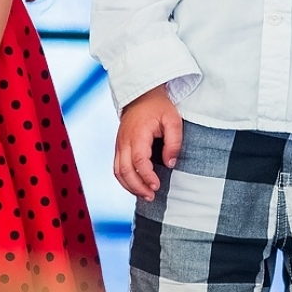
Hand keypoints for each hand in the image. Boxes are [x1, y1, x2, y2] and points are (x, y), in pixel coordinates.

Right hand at [114, 85, 181, 201]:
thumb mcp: (173, 119)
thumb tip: (170, 163)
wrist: (141, 95)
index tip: (157, 186)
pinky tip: (137, 186)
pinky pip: (117, 168)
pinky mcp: (119, 147)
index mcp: (137, 134)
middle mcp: (124, 141)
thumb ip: (174, 142)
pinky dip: (125, 180)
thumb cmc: (158, 107)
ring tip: (145, 195)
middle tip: (152, 196)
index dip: (146, 176)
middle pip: (124, 170)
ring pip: (118, 172)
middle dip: (137, 187)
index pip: (139, 160)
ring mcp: (119, 144)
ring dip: (130, 186)